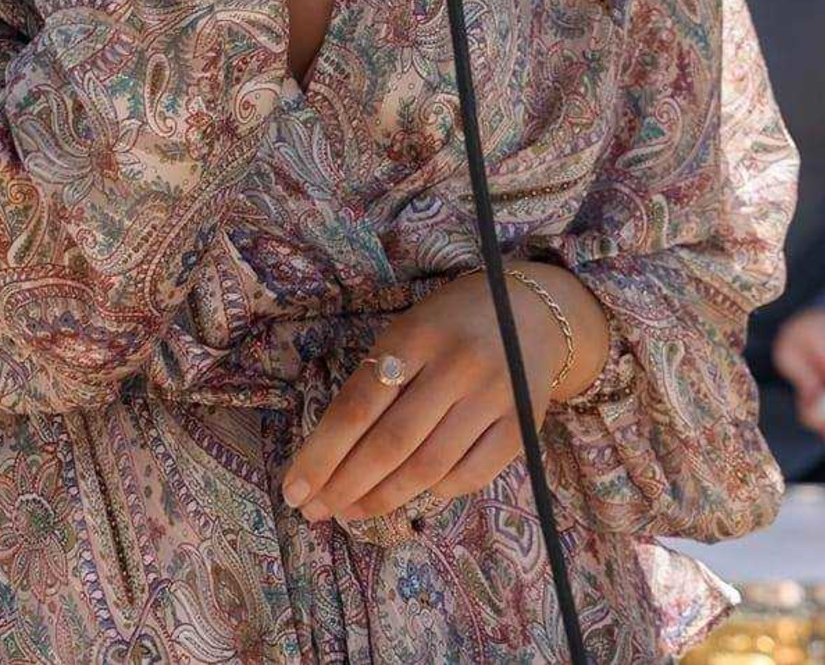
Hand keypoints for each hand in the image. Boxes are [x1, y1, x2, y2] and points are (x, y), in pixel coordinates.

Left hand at [279, 267, 571, 525]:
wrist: (530, 312)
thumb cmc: (450, 325)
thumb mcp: (408, 333)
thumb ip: (373, 384)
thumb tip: (324, 457)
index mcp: (417, 334)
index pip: (358, 406)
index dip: (321, 454)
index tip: (293, 489)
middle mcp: (457, 364)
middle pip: (390, 444)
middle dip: (344, 486)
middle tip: (314, 511)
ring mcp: (494, 397)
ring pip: (427, 468)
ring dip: (380, 499)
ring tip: (349, 512)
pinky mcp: (521, 427)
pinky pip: (468, 477)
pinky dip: (433, 493)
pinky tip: (409, 495)